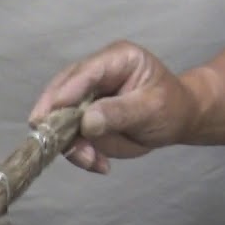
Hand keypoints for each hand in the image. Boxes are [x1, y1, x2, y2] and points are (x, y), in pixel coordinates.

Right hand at [30, 40, 204, 172]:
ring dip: (73, 145)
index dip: (65, 92)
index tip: (48, 115)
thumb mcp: (151, 109)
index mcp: (116, 60)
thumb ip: (119, 113)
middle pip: (62, 94)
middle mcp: (95, 74)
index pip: (85, 72)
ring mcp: (86, 97)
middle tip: (62, 146)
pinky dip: (81, 154)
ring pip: (62, 121)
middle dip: (60, 124)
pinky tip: (100, 164)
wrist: (177, 120)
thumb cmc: (171, 107)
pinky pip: (71, 138)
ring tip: (94, 161)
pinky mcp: (82, 118)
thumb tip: (86, 122)